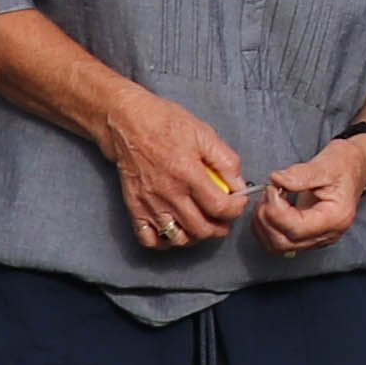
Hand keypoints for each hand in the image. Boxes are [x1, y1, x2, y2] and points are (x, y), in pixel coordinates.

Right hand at [96, 87, 252, 249]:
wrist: (127, 122)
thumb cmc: (165, 123)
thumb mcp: (203, 133)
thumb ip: (225, 161)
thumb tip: (239, 184)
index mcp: (188, 173)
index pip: (220, 207)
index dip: (236, 209)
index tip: (238, 202)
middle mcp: (168, 193)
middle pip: (201, 229)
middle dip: (220, 228)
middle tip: (224, 218)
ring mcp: (150, 203)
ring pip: (179, 239)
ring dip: (196, 237)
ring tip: (202, 224)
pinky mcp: (135, 207)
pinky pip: (149, 239)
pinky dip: (165, 242)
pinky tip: (176, 229)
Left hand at [252, 134, 365, 255]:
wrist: (355, 166)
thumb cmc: (345, 164)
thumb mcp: (325, 164)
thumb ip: (299, 175)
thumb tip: (276, 180)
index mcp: (335, 218)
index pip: (296, 228)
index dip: (276, 210)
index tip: (272, 188)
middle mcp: (328, 234)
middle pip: (284, 242)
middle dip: (267, 218)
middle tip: (268, 192)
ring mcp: (318, 238)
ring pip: (278, 246)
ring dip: (264, 225)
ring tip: (268, 198)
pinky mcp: (308, 235)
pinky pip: (280, 241)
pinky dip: (267, 227)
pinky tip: (270, 207)